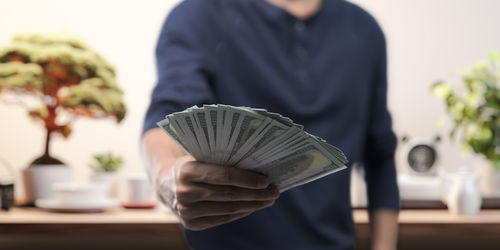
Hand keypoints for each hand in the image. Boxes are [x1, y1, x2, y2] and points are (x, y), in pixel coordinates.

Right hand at [156, 155, 279, 230]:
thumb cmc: (193, 164)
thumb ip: (222, 157)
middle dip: (256, 194)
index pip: (224, 176)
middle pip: (229, 195)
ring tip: (268, 200)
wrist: (167, 184)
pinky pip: (223, 219)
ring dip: (252, 205)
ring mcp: (187, 211)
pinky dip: (241, 213)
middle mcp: (185, 192)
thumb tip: (258, 161)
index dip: (247, 179)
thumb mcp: (201, 155)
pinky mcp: (192, 224)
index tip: (266, 180)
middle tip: (274, 191)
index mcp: (187, 170)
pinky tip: (253, 206)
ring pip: (228, 209)